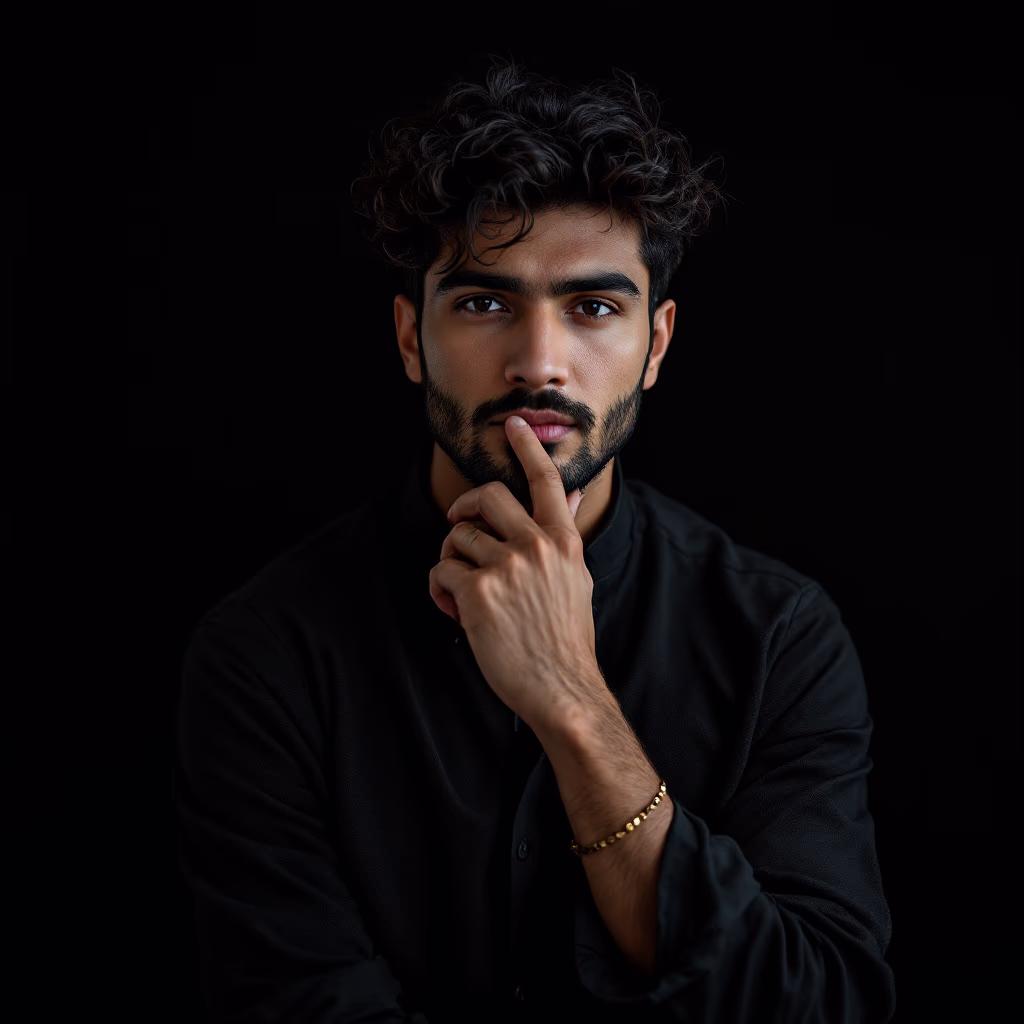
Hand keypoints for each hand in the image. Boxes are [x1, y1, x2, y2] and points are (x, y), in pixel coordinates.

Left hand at [428, 416, 602, 732]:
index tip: (515, 424)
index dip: (528, 447)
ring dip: (451, 561)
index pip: (546, 481)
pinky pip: (440, 571)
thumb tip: (573, 495)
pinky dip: (440, 590)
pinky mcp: (478, 591)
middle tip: (459, 527)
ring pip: (457, 537)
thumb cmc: (566, 638)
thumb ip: (566, 534)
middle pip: (487, 495)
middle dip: (465, 507)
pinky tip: (456, 612)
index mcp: (563, 541)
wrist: (562, 688)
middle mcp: (536, 546)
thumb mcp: (578, 578)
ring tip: (462, 592)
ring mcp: (507, 566)